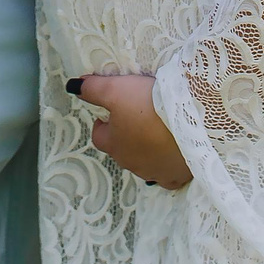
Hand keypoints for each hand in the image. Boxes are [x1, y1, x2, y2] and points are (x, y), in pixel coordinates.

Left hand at [71, 74, 191, 188]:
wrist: (191, 122)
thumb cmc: (148, 105)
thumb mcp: (115, 90)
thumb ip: (93, 89)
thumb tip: (72, 86)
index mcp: (114, 144)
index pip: (99, 136)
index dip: (104, 122)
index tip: (112, 111)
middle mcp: (131, 163)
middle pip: (122, 150)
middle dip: (125, 136)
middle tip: (138, 116)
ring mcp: (154, 173)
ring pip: (144, 163)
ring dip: (146, 150)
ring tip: (158, 130)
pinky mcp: (176, 176)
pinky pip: (166, 176)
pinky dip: (166, 165)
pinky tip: (173, 154)